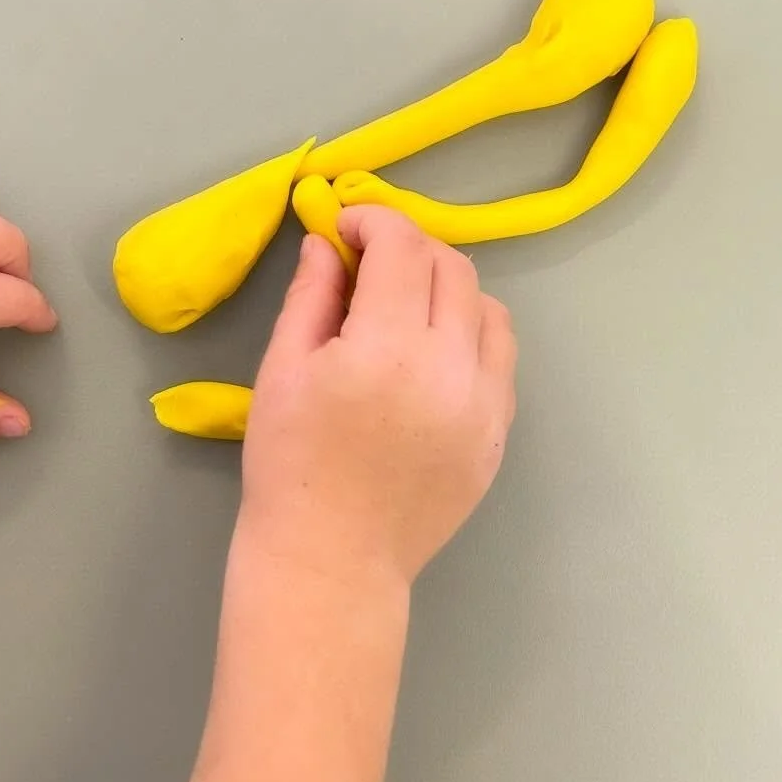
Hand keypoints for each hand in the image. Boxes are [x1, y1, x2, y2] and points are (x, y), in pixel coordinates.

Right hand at [240, 206, 516, 586]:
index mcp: (387, 349)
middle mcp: (451, 368)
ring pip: (490, 309)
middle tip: (369, 264)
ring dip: (448, 289)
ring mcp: (485, 405)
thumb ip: (310, 296)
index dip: (372, 220)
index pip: (401, 246)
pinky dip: (470, 337)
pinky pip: (500, 360)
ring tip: (405, 309)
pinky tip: (430, 356)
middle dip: (409, 249)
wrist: (331, 561)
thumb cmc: (289, 467)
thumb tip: (328, 241)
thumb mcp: (282, 372)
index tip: (345, 227)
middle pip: (452, 268)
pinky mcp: (499, 435)